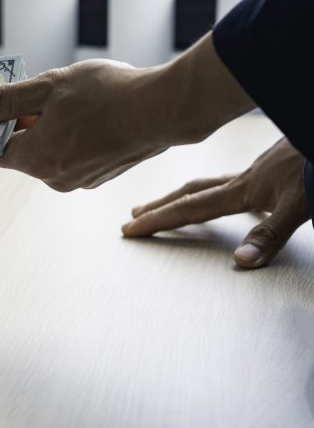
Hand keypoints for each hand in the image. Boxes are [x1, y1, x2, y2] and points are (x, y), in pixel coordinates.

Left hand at [0, 34, 254, 190]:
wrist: (164, 109)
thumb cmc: (106, 95)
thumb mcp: (47, 87)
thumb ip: (5, 100)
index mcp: (34, 159)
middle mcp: (52, 178)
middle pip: (21, 151)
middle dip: (19, 124)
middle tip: (29, 93)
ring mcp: (79, 181)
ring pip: (48, 152)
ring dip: (47, 128)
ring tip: (68, 98)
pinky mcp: (100, 175)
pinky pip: (72, 155)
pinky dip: (70, 136)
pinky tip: (88, 112)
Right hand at [121, 138, 309, 267]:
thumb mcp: (300, 204)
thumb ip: (270, 232)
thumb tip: (241, 261)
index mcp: (244, 191)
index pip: (190, 208)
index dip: (159, 220)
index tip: (131, 228)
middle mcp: (246, 179)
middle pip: (191, 193)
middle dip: (161, 206)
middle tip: (135, 215)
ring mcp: (260, 171)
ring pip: (210, 184)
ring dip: (184, 195)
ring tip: (168, 202)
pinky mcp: (276, 167)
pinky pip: (233, 180)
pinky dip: (218, 190)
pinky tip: (231, 193)